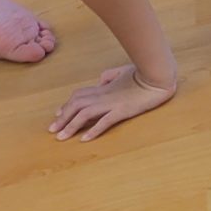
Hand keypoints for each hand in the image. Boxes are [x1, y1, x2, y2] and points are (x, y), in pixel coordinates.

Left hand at [49, 64, 175, 140]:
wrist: (158, 75)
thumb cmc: (144, 72)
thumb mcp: (123, 71)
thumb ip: (110, 76)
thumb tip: (101, 81)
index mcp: (104, 87)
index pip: (79, 95)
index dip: (67, 105)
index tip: (59, 114)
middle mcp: (104, 95)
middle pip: (76, 105)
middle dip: (62, 118)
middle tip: (52, 130)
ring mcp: (112, 103)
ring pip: (85, 114)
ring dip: (71, 126)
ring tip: (61, 138)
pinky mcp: (123, 110)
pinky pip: (104, 121)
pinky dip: (93, 130)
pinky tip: (84, 139)